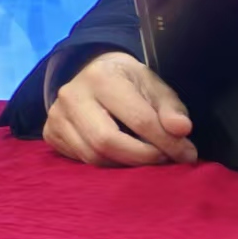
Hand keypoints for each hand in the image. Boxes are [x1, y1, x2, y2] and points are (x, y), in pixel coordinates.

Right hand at [43, 51, 196, 167]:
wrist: (93, 73)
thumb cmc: (130, 82)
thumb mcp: (155, 87)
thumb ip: (171, 109)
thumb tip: (181, 130)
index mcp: (101, 77)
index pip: (138, 119)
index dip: (168, 142)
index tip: (187, 154)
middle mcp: (71, 94)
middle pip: (107, 142)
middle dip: (143, 158)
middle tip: (165, 160)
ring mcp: (56, 114)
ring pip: (92, 156)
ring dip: (126, 165)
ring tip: (146, 159)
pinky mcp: (50, 132)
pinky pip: (80, 160)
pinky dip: (105, 164)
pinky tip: (121, 156)